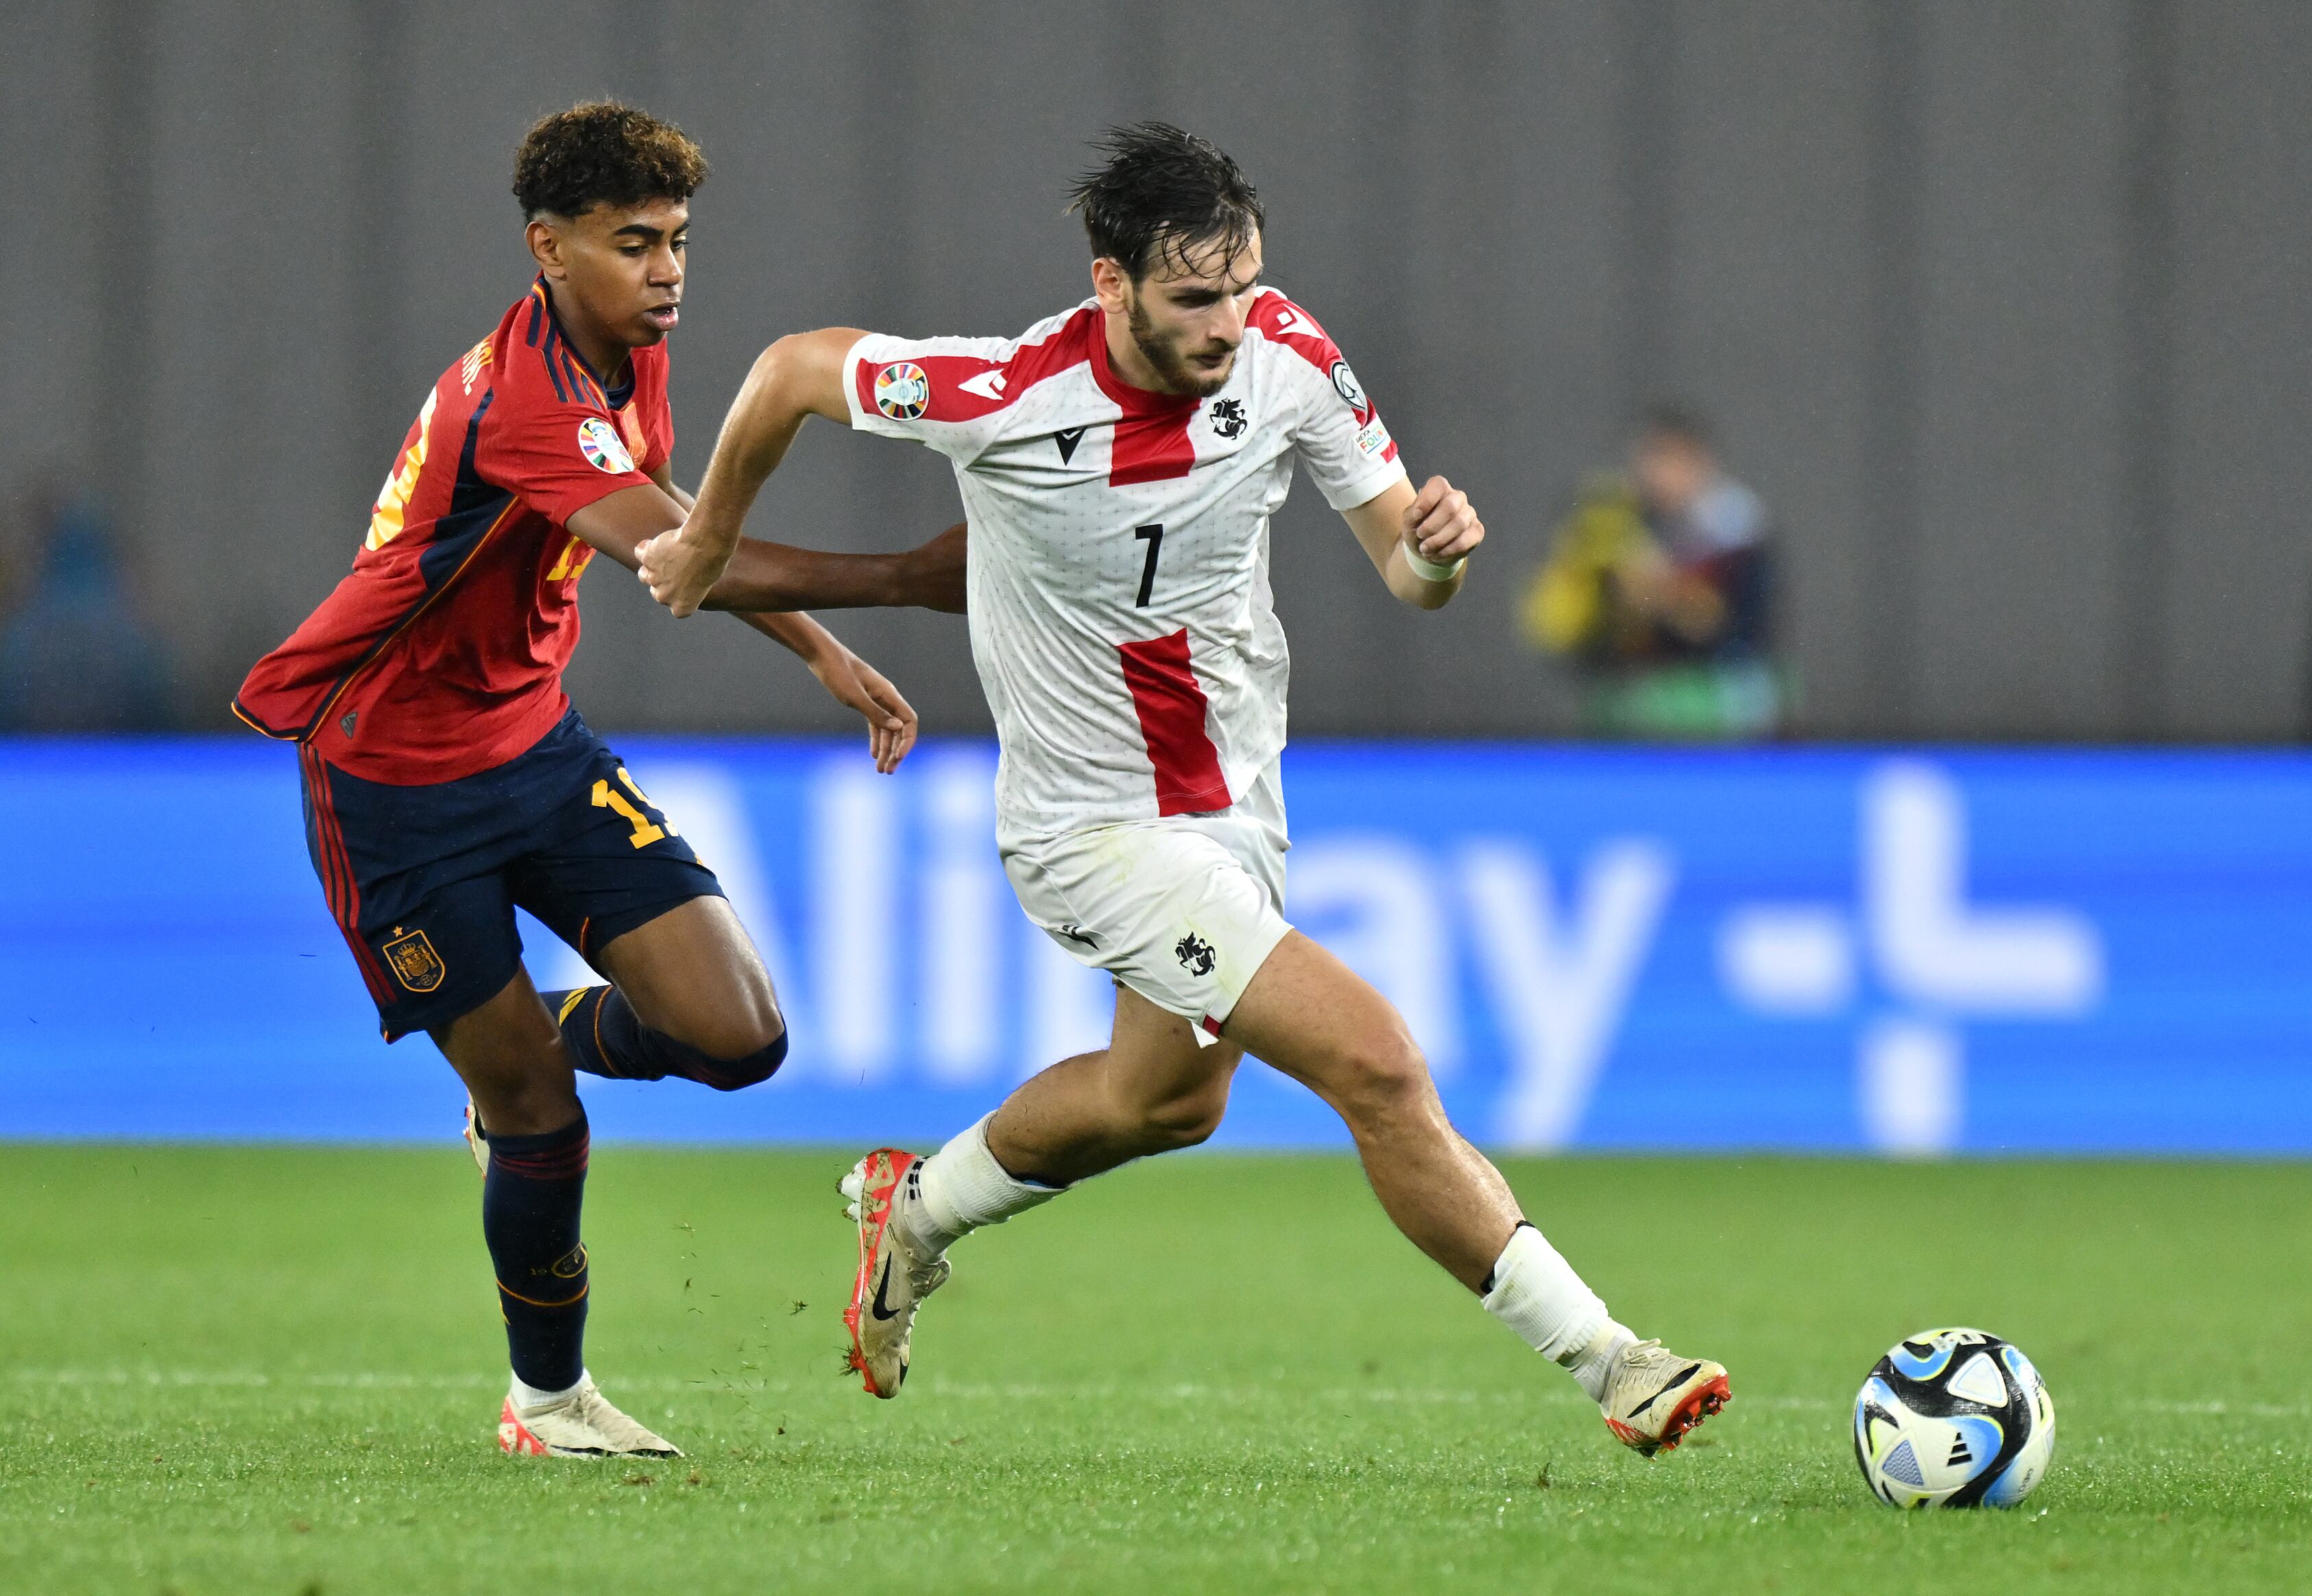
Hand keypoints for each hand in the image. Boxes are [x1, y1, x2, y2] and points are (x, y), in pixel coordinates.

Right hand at [635, 516, 736, 617]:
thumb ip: (689, 587)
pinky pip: (640, 552)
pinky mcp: (646, 559)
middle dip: (662, 579)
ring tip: (665, 553)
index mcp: (681, 607)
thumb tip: (683, 579)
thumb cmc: (712, 562)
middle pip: (656, 590)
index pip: (671, 604)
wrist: (705, 545)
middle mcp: (664, 597)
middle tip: (674, 565)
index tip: (680, 582)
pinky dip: (646, 547)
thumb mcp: (705, 582)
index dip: (674, 592)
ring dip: (652, 565)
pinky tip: (657, 542)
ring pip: (644, 573)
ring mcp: (653, 578)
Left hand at [806, 645, 919, 772]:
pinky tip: (873, 754)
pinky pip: (876, 724)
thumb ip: (876, 713)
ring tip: (880, 769)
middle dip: (895, 751)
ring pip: (887, 729)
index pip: (909, 721)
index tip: (898, 758)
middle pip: (899, 729)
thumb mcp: (854, 696)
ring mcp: (876, 700)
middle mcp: (886, 698)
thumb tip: (898, 728)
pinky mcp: (864, 701)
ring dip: (885, 749)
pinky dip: (876, 739)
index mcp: (889, 694)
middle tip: (888, 771)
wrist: (822, 655)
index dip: (907, 741)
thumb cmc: (837, 672)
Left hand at [1402, 475, 1482, 568]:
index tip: (1416, 516)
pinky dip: (1448, 550)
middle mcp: (1458, 497)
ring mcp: (1470, 513)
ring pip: (1459, 524)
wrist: (1427, 549)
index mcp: (1440, 489)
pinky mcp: (1477, 530)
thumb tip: (1419, 512)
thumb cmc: (1418, 529)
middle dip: (1432, 526)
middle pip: (1450, 507)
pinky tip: (1437, 554)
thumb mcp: (1408, 521)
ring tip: (1425, 549)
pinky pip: (1465, 541)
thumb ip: (1412, 513)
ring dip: (1438, 540)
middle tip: (1420, 536)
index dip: (1426, 501)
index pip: (1438, 485)